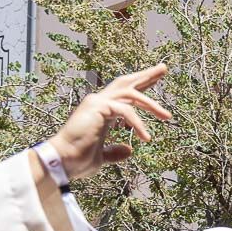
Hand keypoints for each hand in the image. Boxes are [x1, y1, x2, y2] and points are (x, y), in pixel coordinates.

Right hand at [47, 64, 171, 179]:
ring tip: (167, 116)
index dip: (140, 86)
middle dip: (146, 76)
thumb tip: (129, 150)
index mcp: (101, 111)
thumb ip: (115, 152)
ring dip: (151, 104)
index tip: (156, 78)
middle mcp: (98, 102)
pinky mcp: (98, 107)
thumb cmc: (79, 159)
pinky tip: (146, 138)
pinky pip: (126, 110)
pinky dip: (138, 123)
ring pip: (130, 94)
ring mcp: (97, 102)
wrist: (63, 162)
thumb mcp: (103, 156)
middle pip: (126, 83)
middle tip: (163, 68)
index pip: (124, 94)